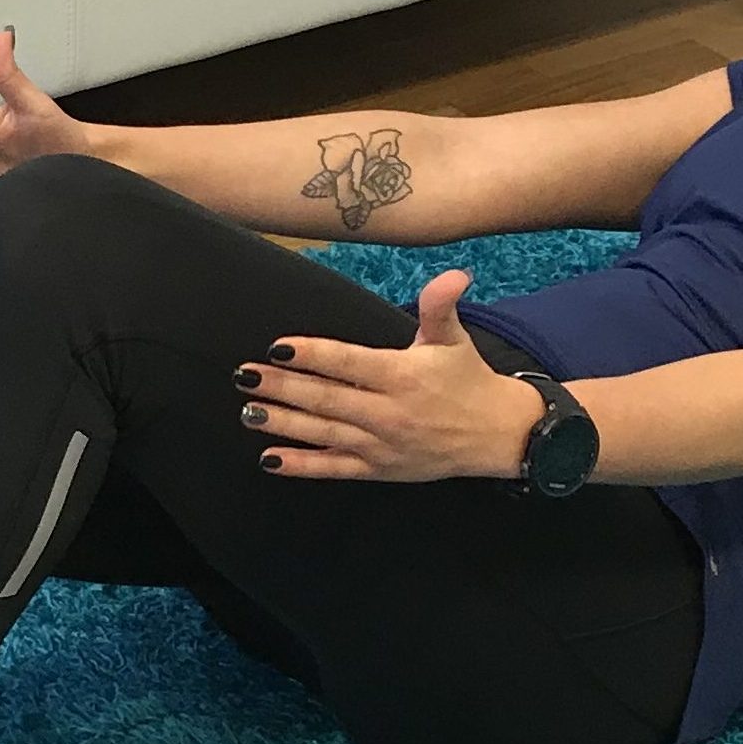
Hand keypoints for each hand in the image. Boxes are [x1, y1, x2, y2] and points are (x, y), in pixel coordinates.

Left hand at [234, 268, 547, 482]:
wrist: (498, 436)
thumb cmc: (469, 380)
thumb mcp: (454, 339)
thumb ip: (440, 306)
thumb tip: (455, 274)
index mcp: (402, 376)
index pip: (349, 363)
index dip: (312, 355)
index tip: (277, 347)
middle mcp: (389, 413)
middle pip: (327, 399)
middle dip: (283, 387)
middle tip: (244, 375)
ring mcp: (381, 445)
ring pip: (324, 433)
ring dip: (283, 423)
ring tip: (248, 411)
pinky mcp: (378, 469)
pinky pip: (334, 468)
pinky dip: (301, 466)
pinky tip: (270, 459)